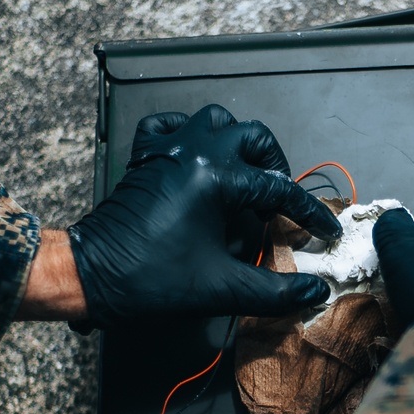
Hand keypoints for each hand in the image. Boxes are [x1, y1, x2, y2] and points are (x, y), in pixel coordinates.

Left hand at [68, 104, 341, 326]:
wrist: (91, 277)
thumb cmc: (151, 280)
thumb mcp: (222, 289)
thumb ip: (274, 291)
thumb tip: (313, 290)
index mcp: (215, 177)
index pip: (277, 189)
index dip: (307, 214)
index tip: (322, 231)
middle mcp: (193, 151)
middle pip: (252, 137)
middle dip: (275, 166)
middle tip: (282, 202)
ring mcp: (166, 149)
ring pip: (215, 122)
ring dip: (236, 144)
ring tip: (245, 178)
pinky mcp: (144, 158)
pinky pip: (170, 126)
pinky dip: (189, 134)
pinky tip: (197, 159)